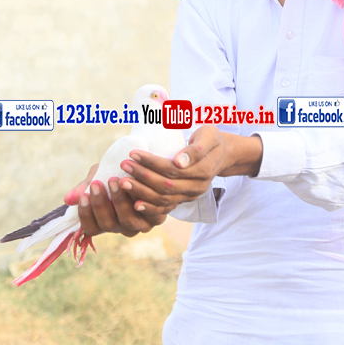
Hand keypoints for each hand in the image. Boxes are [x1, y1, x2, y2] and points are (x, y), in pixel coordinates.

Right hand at [64, 162, 165, 237]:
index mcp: (105, 223)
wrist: (143, 165)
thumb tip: (67, 199)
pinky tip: (134, 183)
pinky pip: (148, 212)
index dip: (86, 214)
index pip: (91, 228)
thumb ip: (85, 188)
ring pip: (127, 221)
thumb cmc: (116, 173)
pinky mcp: (157, 217)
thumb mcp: (98, 177)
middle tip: (98, 183)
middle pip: (108, 225)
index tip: (84, 195)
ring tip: (115, 181)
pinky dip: (140, 198)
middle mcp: (122, 228)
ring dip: (120, 201)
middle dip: (101, 204)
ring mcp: (140, 225)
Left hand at [119, 125, 248, 219]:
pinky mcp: (183, 200)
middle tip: (123, 166)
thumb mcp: (209, 136)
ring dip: (141, 192)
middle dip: (142, 177)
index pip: (172, 169)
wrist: (221, 155)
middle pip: (165, 186)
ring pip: (163, 199)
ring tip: (122, 183)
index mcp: (203, 171)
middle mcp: (197, 188)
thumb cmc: (211, 140)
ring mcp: (190, 196)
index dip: (151, 163)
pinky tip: (134, 203)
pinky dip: (149, 207)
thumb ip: (195, 149)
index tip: (133, 153)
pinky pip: (165, 208)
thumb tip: (178, 162)